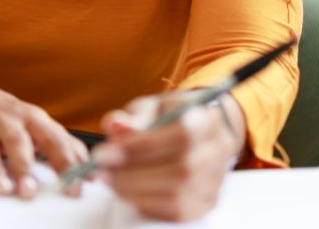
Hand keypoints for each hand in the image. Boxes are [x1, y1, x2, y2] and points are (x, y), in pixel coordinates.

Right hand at [0, 75, 88, 198]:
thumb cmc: (7, 114)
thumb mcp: (36, 123)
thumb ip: (62, 143)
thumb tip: (90, 168)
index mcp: (31, 118)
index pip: (53, 140)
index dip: (66, 163)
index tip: (75, 186)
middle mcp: (5, 119)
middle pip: (17, 140)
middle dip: (24, 165)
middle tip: (30, 190)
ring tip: (1, 188)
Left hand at [94, 92, 243, 220]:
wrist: (199, 133)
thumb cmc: (170, 117)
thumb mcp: (152, 107)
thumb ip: (134, 116)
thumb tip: (117, 127)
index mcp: (206, 120)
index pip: (181, 135)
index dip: (140, 146)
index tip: (104, 152)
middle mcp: (217, 152)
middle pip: (180, 170)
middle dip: (132, 173)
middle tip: (100, 170)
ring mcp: (215, 181)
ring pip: (177, 195)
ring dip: (134, 190)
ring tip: (109, 179)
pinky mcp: (207, 202)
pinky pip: (176, 212)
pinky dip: (146, 203)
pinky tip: (127, 190)